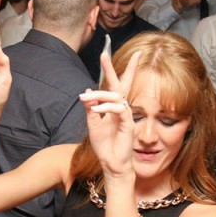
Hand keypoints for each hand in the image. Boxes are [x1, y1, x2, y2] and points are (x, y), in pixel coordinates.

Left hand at [79, 49, 141, 180]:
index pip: (113, 85)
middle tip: (104, 53)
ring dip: (100, 94)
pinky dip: (106, 107)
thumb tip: (88, 92)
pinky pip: (119, 109)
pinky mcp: (128, 123)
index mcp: (112, 107)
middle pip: (120, 83)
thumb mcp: (92, 124)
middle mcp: (120, 107)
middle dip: (113, 68)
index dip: (110, 70)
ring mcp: (125, 114)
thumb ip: (91, 108)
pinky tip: (96, 110)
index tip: (105, 53)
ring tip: (87, 98)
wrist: (110, 163)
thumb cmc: (104, 144)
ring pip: (116, 95)